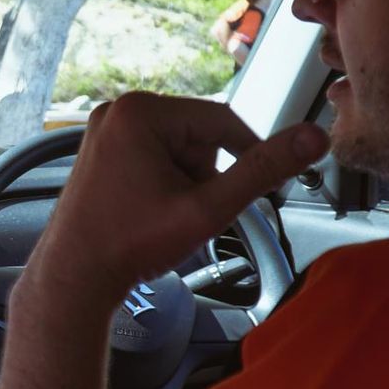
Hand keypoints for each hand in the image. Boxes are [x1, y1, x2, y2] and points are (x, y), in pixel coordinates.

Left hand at [25, 92, 327, 300]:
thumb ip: (263, 171)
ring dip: (184, 183)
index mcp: (139, 111)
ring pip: (177, 150)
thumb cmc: (128, 244)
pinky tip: (145, 213)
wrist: (75, 277)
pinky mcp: (100, 151)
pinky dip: (163, 184)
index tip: (262, 186)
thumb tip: (313, 138)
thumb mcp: (208, 208)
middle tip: (180, 213)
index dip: (249, 155)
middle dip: (203, 176)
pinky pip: (153, 158)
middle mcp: (117, 111)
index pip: (223, 120)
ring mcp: (104, 131)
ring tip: (158, 217)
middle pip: (198, 136)